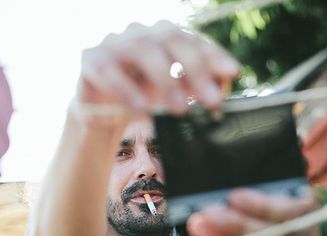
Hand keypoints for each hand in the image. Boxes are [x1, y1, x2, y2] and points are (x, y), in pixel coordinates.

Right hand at [77, 21, 239, 113]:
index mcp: (167, 37)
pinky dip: (127, 90)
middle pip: (172, 39)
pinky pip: (109, 71)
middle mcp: (143, 33)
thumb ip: (202, 87)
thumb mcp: (179, 93)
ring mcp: (116, 43)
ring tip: (180, 109)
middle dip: (196, 69)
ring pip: (143, 50)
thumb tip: (225, 86)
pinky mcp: (92, 60)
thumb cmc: (148, 95)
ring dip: (165, 80)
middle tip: (212, 101)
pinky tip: (142, 108)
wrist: (103, 109)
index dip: (215, 55)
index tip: (233, 72)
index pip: (194, 40)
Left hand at [187, 189, 319, 235]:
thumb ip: (259, 182)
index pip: (289, 208)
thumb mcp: (274, 189)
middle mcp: (308, 232)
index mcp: (309, 204)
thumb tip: (223, 180)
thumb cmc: (275, 203)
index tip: (232, 196)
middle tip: (205, 216)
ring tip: (200, 228)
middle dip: (235, 225)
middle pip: (273, 233)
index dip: (261, 205)